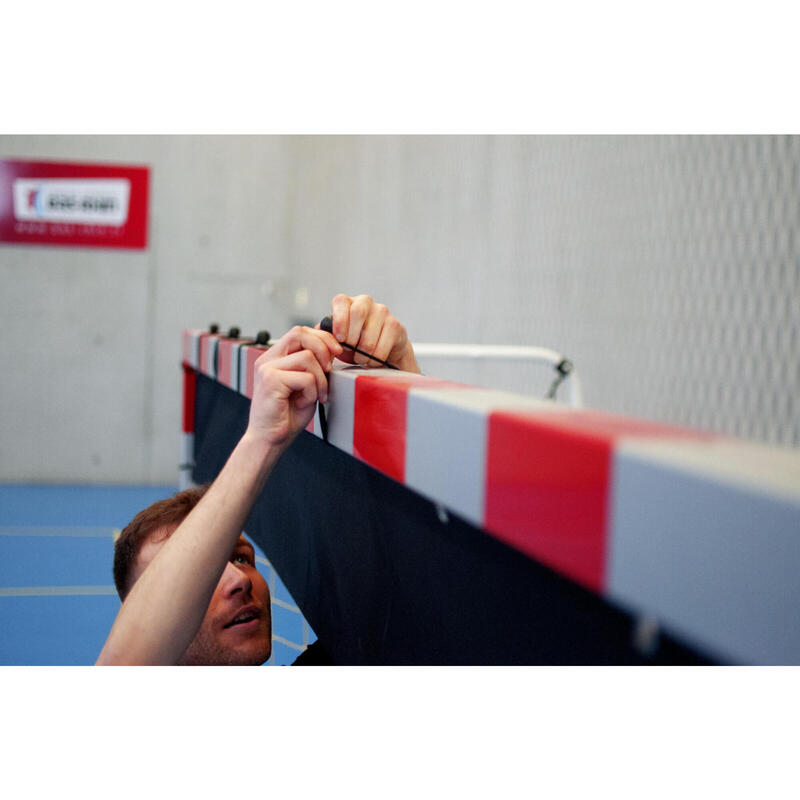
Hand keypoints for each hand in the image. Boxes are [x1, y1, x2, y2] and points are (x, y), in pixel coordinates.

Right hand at [247, 326, 342, 447]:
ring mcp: (267, 368)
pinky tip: (307, 402)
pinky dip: (313, 391)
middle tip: (330, 368)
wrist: (270, 440)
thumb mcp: (306, 384)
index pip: (299, 332)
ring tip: (316, 395)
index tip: (336, 351)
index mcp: (275, 357)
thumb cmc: (287, 415)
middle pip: (300, 333)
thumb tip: (331, 347)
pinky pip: (305, 377)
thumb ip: (313, 365)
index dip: (322, 337)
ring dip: (320, 379)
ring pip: (307, 357)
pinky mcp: (271, 380)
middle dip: (323, 347)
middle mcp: (268, 359)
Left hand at [325, 294, 419, 373]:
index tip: (340, 339)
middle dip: (352, 338)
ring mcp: (382, 311)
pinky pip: (382, 346)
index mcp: (348, 302)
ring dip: (363, 353)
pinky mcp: (395, 325)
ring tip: (360, 359)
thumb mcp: (339, 339)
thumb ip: (327, 334)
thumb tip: (316, 332)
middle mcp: (365, 302)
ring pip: (370, 335)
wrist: (383, 350)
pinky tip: (372, 360)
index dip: (339, 321)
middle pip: (357, 313)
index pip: (341, 302)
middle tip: (350, 351)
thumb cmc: (356, 343)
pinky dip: (375, 358)